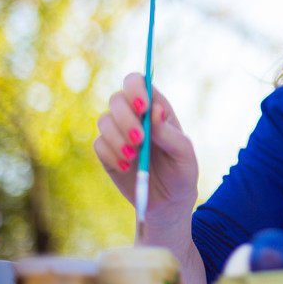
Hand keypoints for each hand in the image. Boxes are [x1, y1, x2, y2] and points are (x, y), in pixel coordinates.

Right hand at [93, 73, 197, 223]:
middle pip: (117, 99)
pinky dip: (111, 155)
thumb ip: (168, 133)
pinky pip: (99, 145)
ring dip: (117, 138)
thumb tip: (154, 110)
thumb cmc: (181, 172)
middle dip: (126, 119)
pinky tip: (127, 168)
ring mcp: (119, 133)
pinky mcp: (107, 151)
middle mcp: (134, 116)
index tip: (142, 107)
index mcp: (156, 107)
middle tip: (139, 140)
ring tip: (134, 157)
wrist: (168, 201)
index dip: (135, 88)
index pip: (137, 82)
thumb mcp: (184, 154)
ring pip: (104, 120)